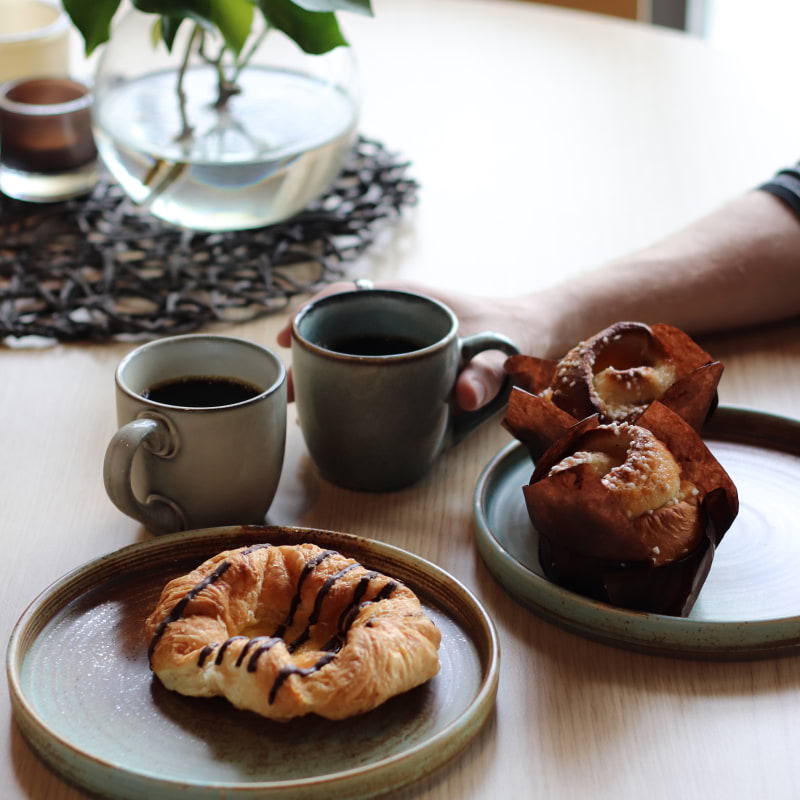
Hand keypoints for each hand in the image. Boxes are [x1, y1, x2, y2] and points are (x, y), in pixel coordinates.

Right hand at [276, 280, 542, 410]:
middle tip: (289, 388)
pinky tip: (336, 407)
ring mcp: (398, 336)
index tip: (288, 338)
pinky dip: (345, 380)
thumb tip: (462, 396)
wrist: (533, 335)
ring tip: (301, 403)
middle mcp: (396, 313)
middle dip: (308, 351)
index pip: (345, 294)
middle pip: (337, 324)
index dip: (311, 313)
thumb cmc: (515, 334)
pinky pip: (365, 364)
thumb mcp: (503, 352)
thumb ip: (486, 372)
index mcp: (408, 298)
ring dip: (323, 369)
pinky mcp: (404, 358)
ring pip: (348, 346)